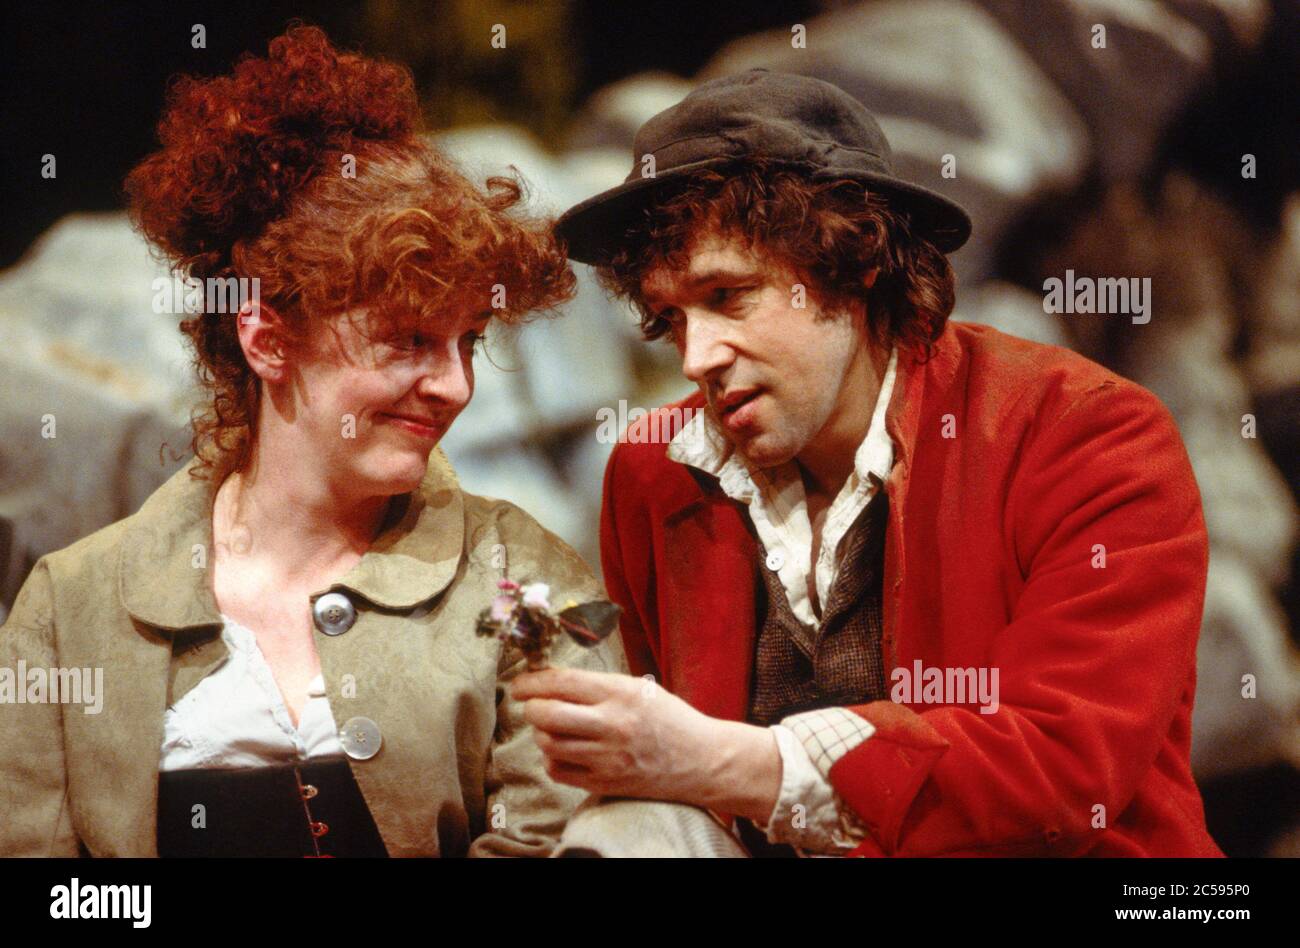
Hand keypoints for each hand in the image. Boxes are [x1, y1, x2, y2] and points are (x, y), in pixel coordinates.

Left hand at [511, 667, 781, 821]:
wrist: (701, 760)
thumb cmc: (669, 718)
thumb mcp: (638, 688)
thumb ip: (597, 685)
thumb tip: (549, 679)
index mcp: (621, 693)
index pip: (562, 683)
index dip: (532, 682)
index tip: (519, 684)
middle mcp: (612, 725)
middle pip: (547, 714)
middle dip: (530, 708)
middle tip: (530, 705)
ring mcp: (608, 757)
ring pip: (549, 743)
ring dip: (541, 733)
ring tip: (552, 728)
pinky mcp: (605, 783)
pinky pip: (559, 771)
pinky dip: (552, 759)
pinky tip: (563, 751)